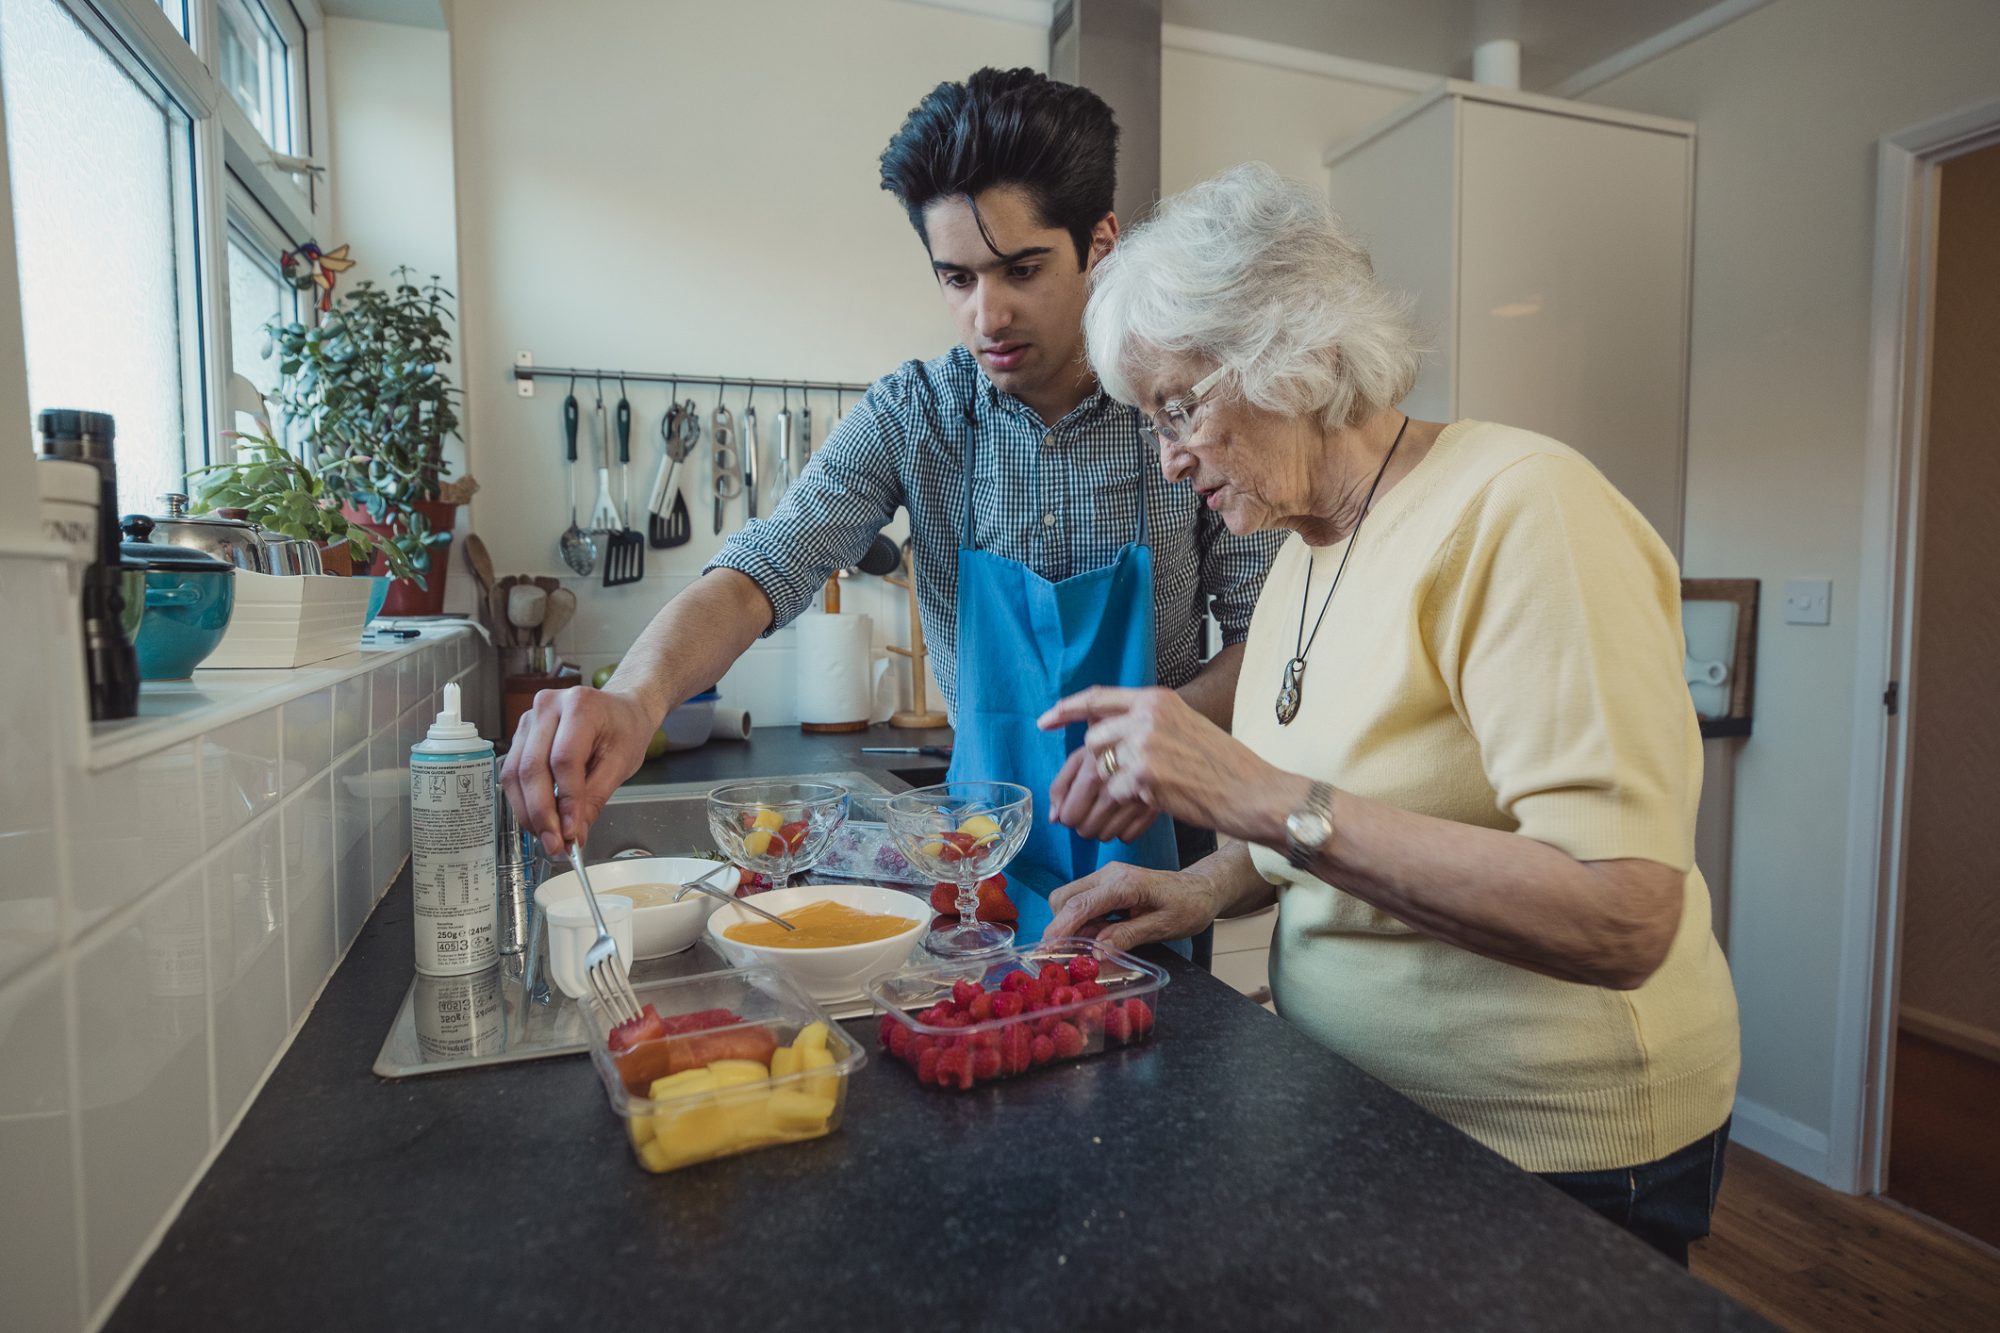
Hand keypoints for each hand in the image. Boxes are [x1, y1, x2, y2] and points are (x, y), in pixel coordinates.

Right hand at [499, 686, 657, 856]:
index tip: (571, 832)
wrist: (619, 711)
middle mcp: (548, 707)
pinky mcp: (520, 735)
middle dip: (542, 813)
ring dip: (528, 812)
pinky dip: (524, 801)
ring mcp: (529, 720)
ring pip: (515, 773)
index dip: (565, 800)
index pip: (564, 760)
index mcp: (580, 706)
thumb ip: (595, 798)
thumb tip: (575, 833)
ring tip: (548, 837)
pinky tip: (540, 819)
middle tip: (555, 844)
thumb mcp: (622, 763)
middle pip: (532, 767)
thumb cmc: (624, 730)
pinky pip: (512, 772)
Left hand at [1039, 686, 1279, 842]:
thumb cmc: (1225, 767)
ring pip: (1101, 769)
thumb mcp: (1186, 727)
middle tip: (1096, 791)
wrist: (1252, 791)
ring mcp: (1145, 744)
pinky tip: (1145, 810)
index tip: (1045, 721)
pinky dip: (1124, 807)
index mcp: (1157, 700)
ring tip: (1117, 807)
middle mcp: (1148, 716)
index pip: (1099, 697)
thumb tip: (1108, 737)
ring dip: (1103, 792)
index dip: (1067, 709)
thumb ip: (1150, 725)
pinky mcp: (1146, 775)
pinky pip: (1116, 793)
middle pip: (1093, 739)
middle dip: (1091, 768)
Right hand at [1045, 862, 1226, 952]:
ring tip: (1090, 947)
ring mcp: (1106, 877)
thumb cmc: (1188, 907)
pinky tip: (1099, 936)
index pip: (1080, 905)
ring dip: (1071, 925)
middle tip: (1070, 954)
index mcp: (1123, 884)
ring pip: (1069, 900)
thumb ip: (1128, 937)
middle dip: (1061, 926)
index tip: (1046, 950)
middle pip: (1065, 899)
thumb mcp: (1163, 927)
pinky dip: (1082, 921)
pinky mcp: (1106, 884)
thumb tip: (1097, 952)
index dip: (1059, 929)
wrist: (1202, 889)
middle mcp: (1109, 875)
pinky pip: (1082, 902)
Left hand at [1046, 745, 1159, 843]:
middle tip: (1091, 805)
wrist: (1168, 733)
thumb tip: (1053, 818)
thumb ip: (1063, 780)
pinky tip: (1127, 810)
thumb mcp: (1086, 748)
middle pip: (1085, 827)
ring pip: (1105, 835)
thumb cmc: (1120, 737)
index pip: (1069, 812)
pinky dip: (1124, 830)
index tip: (1074, 805)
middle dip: (1082, 822)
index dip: (1067, 814)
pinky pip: (1128, 836)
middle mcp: (1115, 777)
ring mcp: (1138, 793)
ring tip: (1110, 806)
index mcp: (1093, 756)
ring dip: (1102, 827)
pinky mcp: (1157, 805)